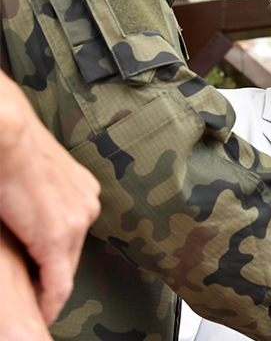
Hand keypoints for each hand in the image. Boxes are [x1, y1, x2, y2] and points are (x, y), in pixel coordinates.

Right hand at [0, 74, 100, 324]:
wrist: (7, 134)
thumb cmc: (11, 144)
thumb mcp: (34, 172)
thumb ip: (38, 192)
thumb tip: (27, 203)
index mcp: (81, 189)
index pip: (71, 233)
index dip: (57, 257)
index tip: (44, 273)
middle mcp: (86, 205)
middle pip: (71, 254)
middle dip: (53, 276)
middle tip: (40, 295)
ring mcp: (76, 221)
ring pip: (65, 268)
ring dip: (49, 288)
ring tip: (38, 306)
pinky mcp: (56, 238)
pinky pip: (57, 282)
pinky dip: (49, 301)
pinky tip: (42, 313)